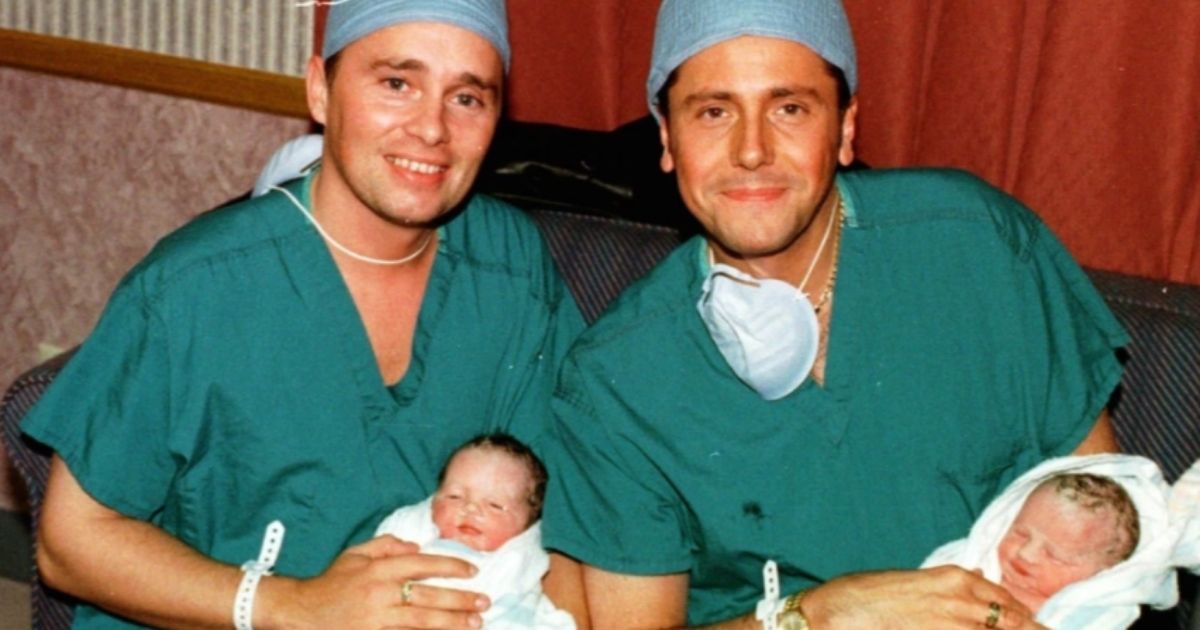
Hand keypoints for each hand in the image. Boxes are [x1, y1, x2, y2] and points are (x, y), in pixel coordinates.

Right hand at [262, 535, 489, 628]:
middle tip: (484, 602)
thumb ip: (386, 545)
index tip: (472, 570)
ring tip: (475, 623)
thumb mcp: (355, 555)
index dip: (450, 566)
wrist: (300, 613)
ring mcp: (376, 620)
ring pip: (421, 622)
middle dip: (460, 600)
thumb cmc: (330, 583)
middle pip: (428, 597)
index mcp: (377, 569)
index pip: (422, 564)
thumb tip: (416, 545)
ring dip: (451, 623)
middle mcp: (379, 593)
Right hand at [801, 565, 1046, 628]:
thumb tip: (972, 589)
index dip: (1028, 621)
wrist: (831, 618)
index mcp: (955, 579)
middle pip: (1015, 623)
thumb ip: (947, 590)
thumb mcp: (911, 583)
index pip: (1007, 602)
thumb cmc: (862, 598)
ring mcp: (952, 626)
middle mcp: (961, 602)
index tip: (1037, 628)